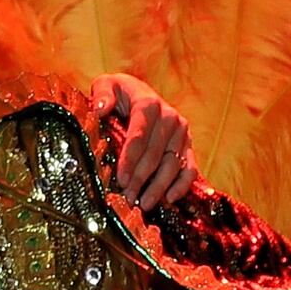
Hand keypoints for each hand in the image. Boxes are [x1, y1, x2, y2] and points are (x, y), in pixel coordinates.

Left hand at [85, 75, 197, 210]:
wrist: (139, 93)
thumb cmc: (119, 93)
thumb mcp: (107, 85)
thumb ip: (102, 94)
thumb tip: (101, 109)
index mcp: (149, 103)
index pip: (138, 137)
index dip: (130, 160)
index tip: (121, 180)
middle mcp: (170, 118)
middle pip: (155, 154)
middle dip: (141, 179)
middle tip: (128, 198)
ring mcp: (182, 133)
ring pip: (172, 164)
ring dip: (159, 187)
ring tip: (144, 204)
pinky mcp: (188, 145)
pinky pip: (189, 168)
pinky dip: (182, 185)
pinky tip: (169, 199)